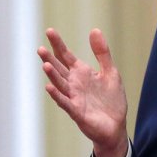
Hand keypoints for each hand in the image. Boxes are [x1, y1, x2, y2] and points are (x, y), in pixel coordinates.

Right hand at [38, 28, 127, 156]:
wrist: (116, 126)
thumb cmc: (111, 100)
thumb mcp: (110, 71)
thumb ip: (102, 53)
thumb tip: (94, 30)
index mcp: (82, 73)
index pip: (66, 56)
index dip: (58, 44)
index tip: (50, 31)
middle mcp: (74, 84)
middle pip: (59, 69)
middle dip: (50, 58)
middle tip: (40, 48)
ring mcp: (74, 97)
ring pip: (60, 84)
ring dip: (52, 75)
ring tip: (45, 64)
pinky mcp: (77, 112)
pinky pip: (65, 102)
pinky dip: (57, 95)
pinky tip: (49, 87)